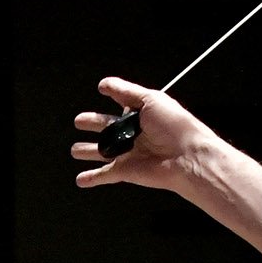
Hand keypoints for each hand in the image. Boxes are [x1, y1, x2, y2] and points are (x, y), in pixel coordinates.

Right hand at [70, 77, 217, 192]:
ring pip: (102, 152)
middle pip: (108, 128)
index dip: (114, 96)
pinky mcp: (125, 171)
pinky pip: (104, 174)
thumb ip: (126, 91)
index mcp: (143, 115)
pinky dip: (92, 178)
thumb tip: (105, 83)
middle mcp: (135, 134)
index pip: (124, 104)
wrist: (187, 157)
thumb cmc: (175, 127)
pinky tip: (81, 179)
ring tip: (75, 150)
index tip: (103, 89)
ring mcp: (129, 153)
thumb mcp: (151, 99)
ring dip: (88, 151)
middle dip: (93, 124)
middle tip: (79, 121)